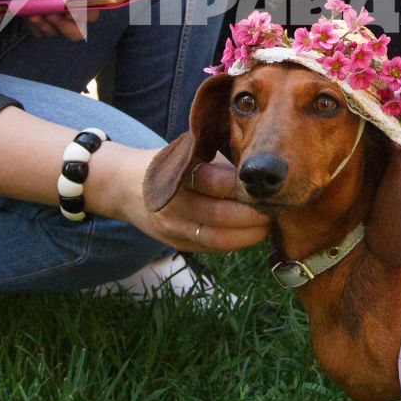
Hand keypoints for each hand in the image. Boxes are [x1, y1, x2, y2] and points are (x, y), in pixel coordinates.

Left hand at [8, 0, 89, 39]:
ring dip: (43, 25)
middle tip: (51, 15)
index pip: (91, 14)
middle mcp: (69, 9)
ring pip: (53, 32)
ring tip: (34, 12)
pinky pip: (37, 31)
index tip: (69, 8)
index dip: (83, 16)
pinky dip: (32, 25)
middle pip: (75, 32)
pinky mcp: (38, 18)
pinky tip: (28, 12)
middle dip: (63, 27)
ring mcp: (53, 15)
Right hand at [102, 149, 269, 253]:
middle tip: (274, 208)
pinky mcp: (177, 244)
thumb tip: (261, 167)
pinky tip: (250, 233)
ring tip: (266, 224)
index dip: (241, 186)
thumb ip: (219, 160)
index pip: (212, 181)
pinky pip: (211, 248)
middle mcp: (172, 204)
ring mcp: (173, 228)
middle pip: (218, 216)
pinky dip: (235, 243)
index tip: (263, 184)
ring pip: (216, 239)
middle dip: (252, 215)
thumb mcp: (188, 152)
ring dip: (247, 235)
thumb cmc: (168, 164)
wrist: (126, 186)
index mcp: (176, 174)